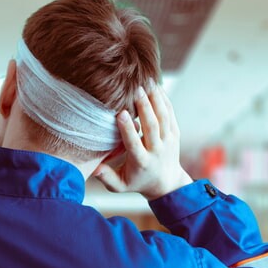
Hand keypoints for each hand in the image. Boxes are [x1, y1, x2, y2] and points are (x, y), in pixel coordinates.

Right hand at [94, 82, 191, 200]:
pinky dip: (164, 99)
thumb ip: (106, 178)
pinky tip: (156, 86)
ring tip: (147, 82)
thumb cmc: (138, 181)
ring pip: (164, 117)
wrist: (166, 183)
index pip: (135, 144)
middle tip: (137, 89)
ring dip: (156, 99)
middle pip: (153, 126)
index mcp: (142, 162)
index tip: (120, 114)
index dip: (128, 129)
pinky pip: (170, 114)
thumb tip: (93, 168)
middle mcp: (157, 150)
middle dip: (145, 107)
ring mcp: (168, 141)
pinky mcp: (174, 133)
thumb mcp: (120, 185)